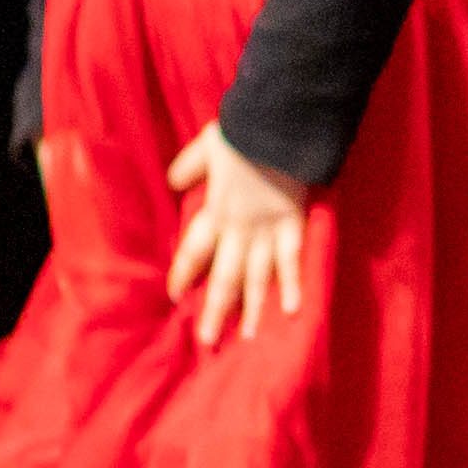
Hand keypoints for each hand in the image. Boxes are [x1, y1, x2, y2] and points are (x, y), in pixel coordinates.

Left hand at [163, 124, 318, 348]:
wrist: (282, 126)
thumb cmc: (244, 133)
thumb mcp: (207, 146)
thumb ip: (188, 167)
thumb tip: (173, 183)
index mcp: (215, 210)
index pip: (194, 251)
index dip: (185, 273)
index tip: (176, 296)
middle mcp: (238, 229)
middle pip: (223, 277)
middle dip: (215, 310)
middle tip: (208, 341)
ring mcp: (268, 230)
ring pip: (256, 277)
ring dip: (250, 309)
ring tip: (246, 337)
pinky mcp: (294, 224)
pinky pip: (292, 260)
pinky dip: (292, 285)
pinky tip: (291, 311)